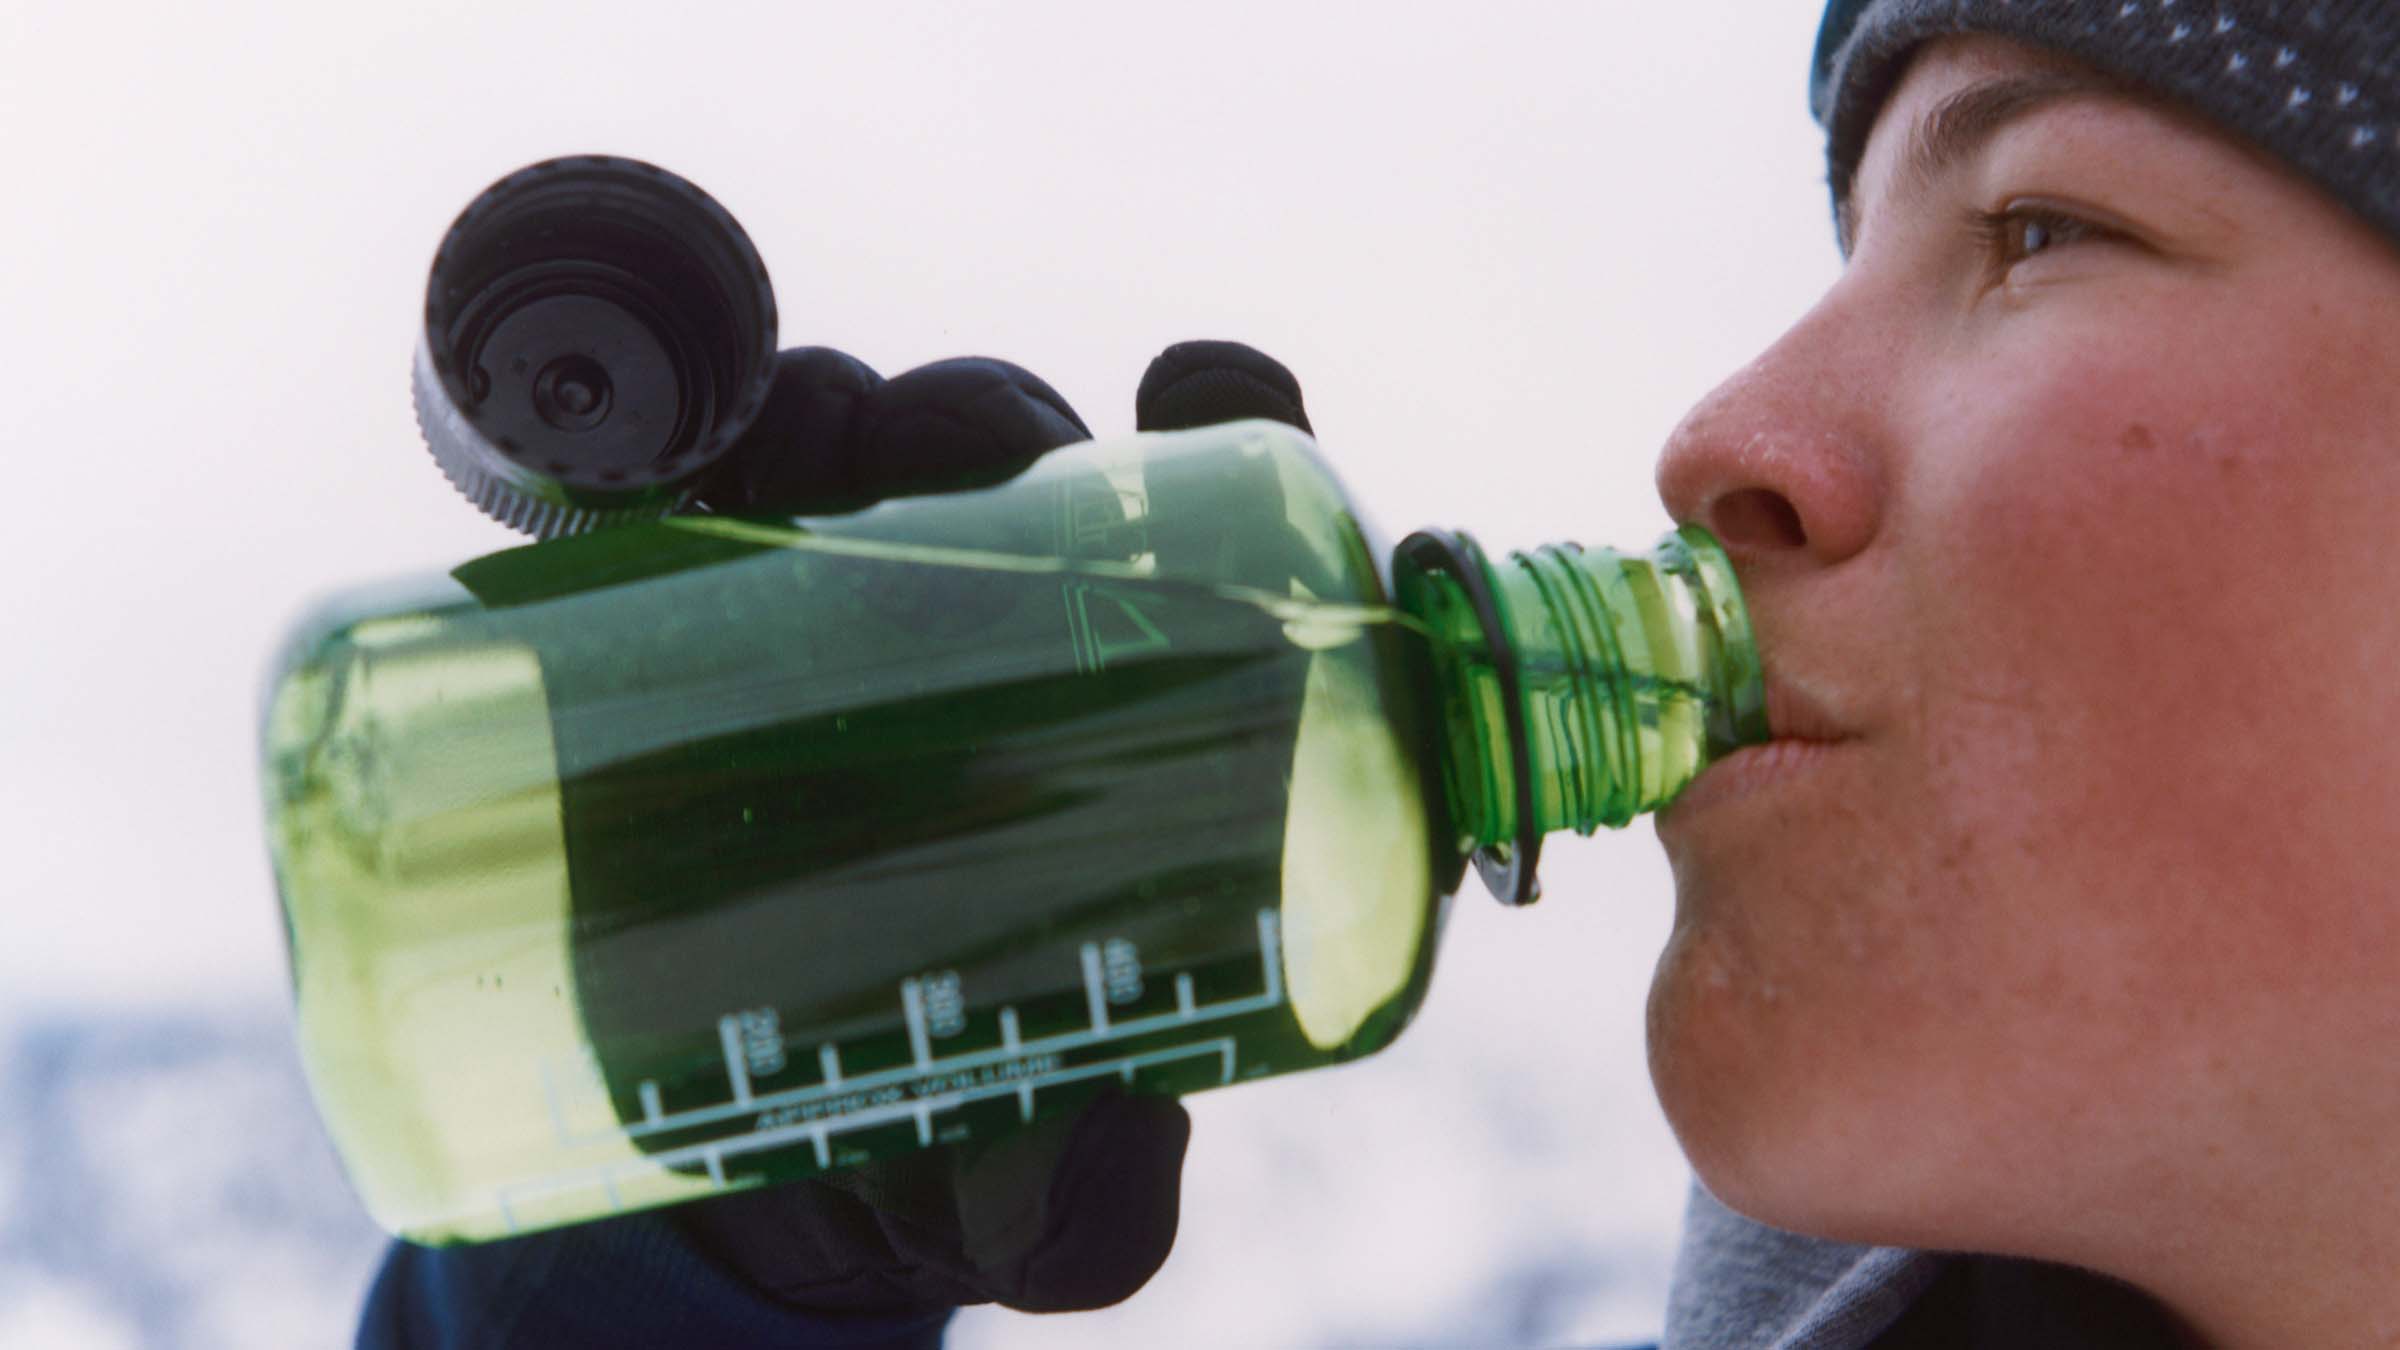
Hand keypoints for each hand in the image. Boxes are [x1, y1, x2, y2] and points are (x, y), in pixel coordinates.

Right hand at [667, 338, 1314, 1315]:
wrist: (745, 1204)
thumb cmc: (947, 1164)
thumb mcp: (1037, 1210)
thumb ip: (1082, 1207)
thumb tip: (1084, 1139)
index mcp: (1132, 726)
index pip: (1205, 528)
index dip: (1225, 419)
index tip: (1202, 383)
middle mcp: (993, 650)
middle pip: (1018, 459)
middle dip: (997, 414)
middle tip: (970, 460)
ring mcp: (834, 643)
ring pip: (854, 456)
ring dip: (842, 410)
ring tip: (809, 449)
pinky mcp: (682, 661)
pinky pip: (685, 515)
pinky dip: (678, 454)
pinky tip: (673, 462)